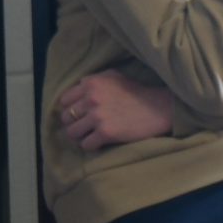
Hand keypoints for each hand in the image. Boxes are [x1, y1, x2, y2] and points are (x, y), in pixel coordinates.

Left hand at [58, 71, 177, 151]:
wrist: (157, 108)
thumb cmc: (136, 92)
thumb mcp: (113, 77)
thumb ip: (94, 80)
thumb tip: (78, 87)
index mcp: (91, 83)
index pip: (64, 100)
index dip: (70, 109)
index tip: (79, 115)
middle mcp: (91, 98)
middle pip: (66, 117)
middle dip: (73, 124)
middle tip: (84, 128)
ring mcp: (97, 116)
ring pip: (72, 133)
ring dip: (80, 137)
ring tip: (90, 136)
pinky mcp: (106, 133)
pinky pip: (86, 145)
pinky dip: (91, 146)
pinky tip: (99, 143)